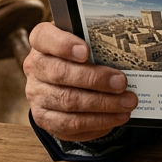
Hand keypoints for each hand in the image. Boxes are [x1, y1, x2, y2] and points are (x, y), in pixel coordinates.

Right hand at [23, 21, 138, 141]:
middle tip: (121, 82)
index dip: (64, 44)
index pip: (44, 37)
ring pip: (68, 101)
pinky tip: (116, 117)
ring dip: (102, 104)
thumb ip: (97, 43)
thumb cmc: (81, 57)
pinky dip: (96, 122)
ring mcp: (36, 94)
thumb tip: (127, 52)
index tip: (86, 51)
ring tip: (127, 103)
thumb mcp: (86, 42)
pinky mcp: (43, 117)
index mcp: (42, 41)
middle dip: (95, 79)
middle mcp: (34, 66)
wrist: (66, 81)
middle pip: (61, 73)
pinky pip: (69, 124)